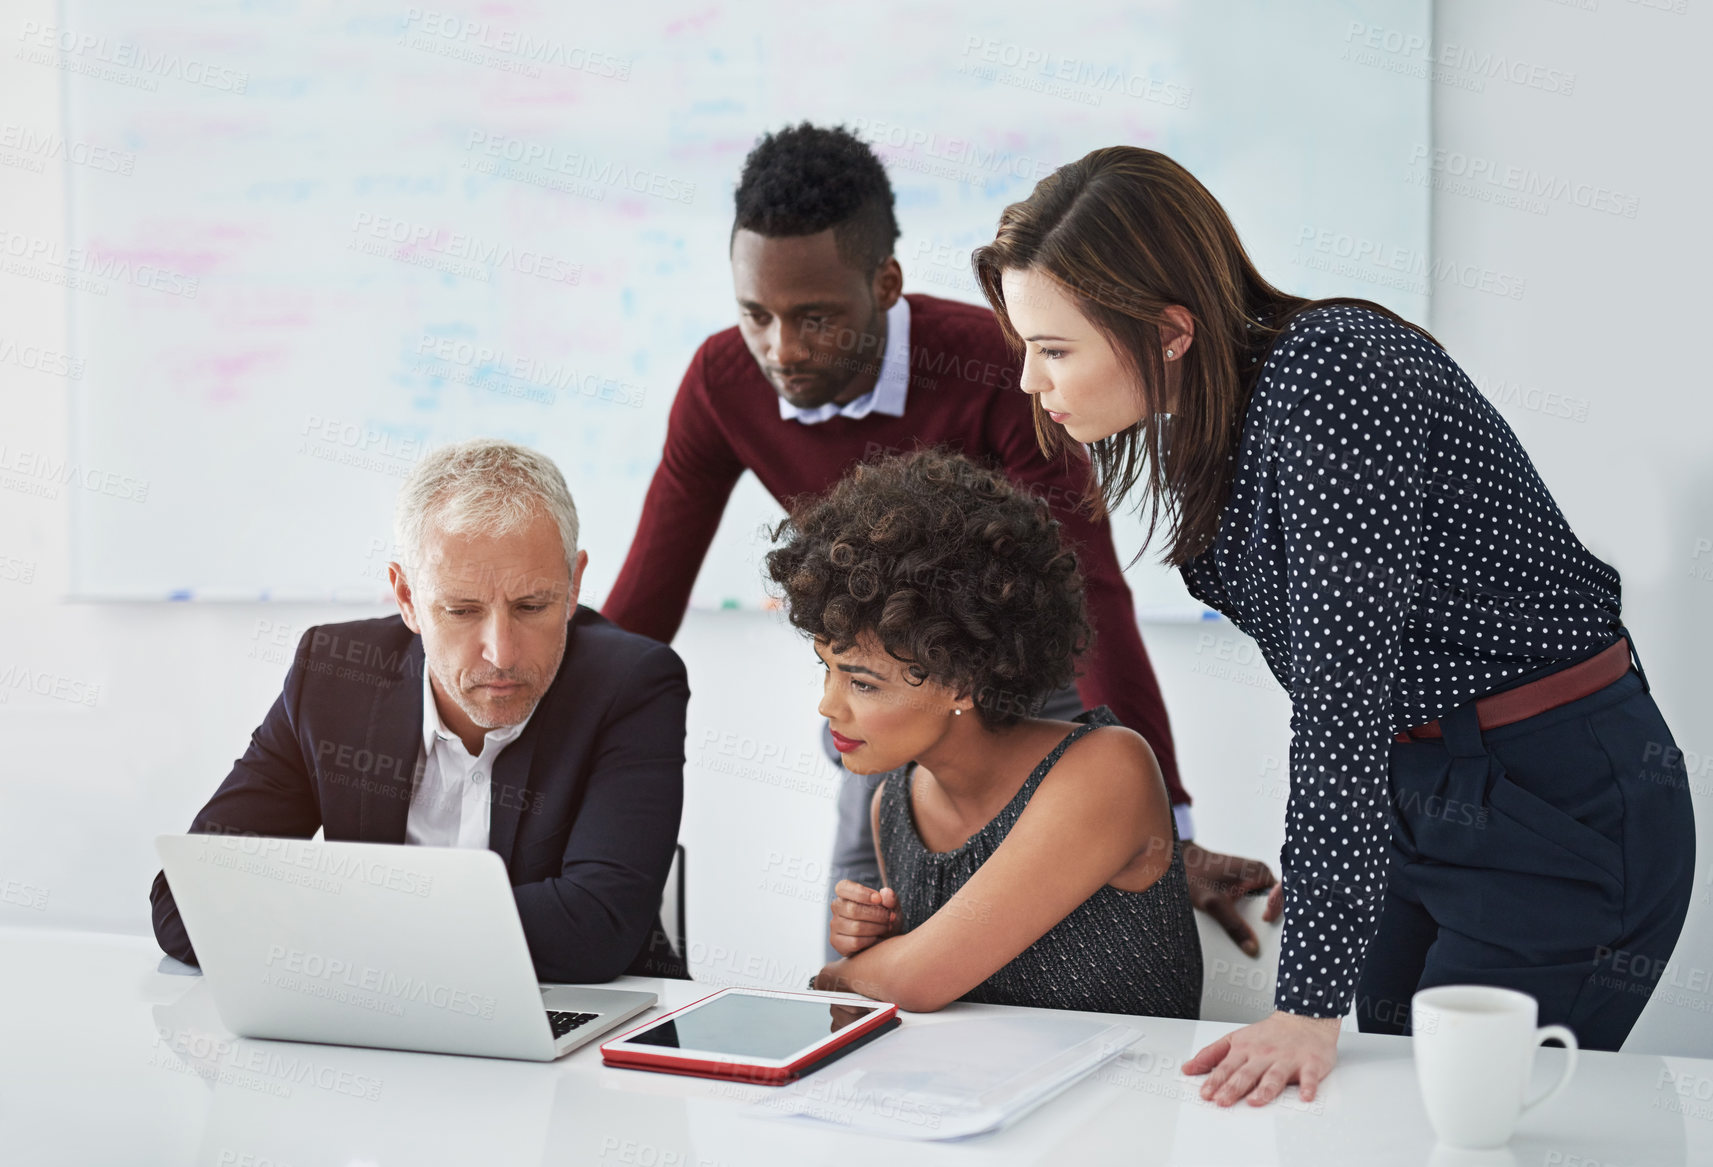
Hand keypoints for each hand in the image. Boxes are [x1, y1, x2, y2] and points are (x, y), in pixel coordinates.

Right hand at [829, 879, 897, 957]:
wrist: (884, 940)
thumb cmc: (884, 918)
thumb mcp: (892, 906)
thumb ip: (890, 898)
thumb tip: (886, 893)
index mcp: (845, 892)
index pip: (844, 888)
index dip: (862, 893)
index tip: (879, 899)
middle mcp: (837, 907)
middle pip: (852, 909)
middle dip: (876, 914)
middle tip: (890, 917)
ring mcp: (835, 925)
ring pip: (855, 927)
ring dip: (876, 928)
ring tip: (887, 927)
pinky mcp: (837, 942)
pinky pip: (855, 942)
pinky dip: (870, 940)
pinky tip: (877, 938)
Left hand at [1181, 841, 1278, 956]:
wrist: (1175, 860)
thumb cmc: (1192, 873)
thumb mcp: (1212, 903)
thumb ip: (1233, 925)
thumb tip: (1252, 949)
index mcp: (1260, 873)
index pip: (1287, 896)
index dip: (1283, 913)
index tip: (1267, 924)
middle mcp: (1260, 876)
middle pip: (1278, 905)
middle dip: (1275, 924)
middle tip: (1270, 943)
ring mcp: (1252, 882)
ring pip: (1265, 908)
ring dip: (1261, 924)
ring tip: (1257, 939)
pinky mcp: (1242, 888)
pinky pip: (1254, 907)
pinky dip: (1251, 919)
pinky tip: (1246, 932)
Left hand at [1184, 1009, 1339, 1106]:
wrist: (1303, 1019)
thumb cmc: (1269, 1034)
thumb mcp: (1235, 1038)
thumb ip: (1211, 1054)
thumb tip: (1188, 1068)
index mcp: (1245, 1049)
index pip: (1226, 1067)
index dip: (1215, 1081)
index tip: (1206, 1094)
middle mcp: (1264, 1055)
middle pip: (1247, 1074)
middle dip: (1234, 1088)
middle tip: (1223, 1101)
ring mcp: (1287, 1059)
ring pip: (1275, 1076)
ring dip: (1265, 1089)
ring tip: (1256, 1100)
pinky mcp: (1310, 1064)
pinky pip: (1310, 1077)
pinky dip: (1309, 1087)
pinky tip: (1305, 1097)